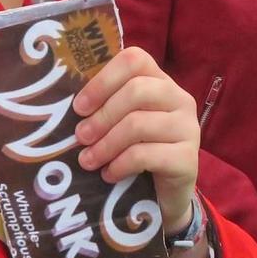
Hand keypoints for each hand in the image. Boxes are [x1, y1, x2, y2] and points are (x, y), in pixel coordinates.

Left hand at [72, 46, 198, 233]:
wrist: (166, 196)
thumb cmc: (138, 153)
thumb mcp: (122, 125)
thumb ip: (105, 108)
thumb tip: (68, 108)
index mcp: (161, 82)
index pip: (134, 60)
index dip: (102, 80)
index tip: (80, 107)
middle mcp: (180, 99)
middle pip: (137, 90)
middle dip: (102, 116)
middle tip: (80, 137)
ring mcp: (188, 129)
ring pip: (139, 124)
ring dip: (106, 144)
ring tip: (88, 161)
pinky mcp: (188, 159)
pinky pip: (146, 155)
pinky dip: (120, 165)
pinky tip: (108, 175)